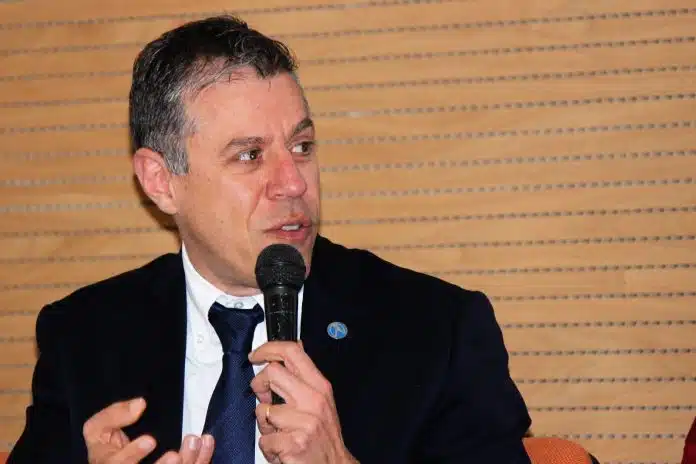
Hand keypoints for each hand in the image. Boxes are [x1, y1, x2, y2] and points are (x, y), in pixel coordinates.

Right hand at [83, 397, 214, 462]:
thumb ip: (114, 415)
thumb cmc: (108, 444)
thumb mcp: (99, 428)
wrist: (116, 459)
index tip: (150, 440)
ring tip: (193, 441)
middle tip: (176, 455)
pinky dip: (202, 458)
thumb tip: (140, 404)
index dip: (134, 454)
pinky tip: (206, 442)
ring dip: (188, 461)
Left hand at [249, 341, 357, 463]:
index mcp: (320, 386)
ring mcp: (304, 421)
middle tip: (262, 397)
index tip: (255, 355)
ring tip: (280, 432)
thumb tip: (288, 353)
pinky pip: (264, 439)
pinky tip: (282, 448)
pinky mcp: (294, 443)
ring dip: (265, 425)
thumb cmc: (324, 436)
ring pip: (263, 410)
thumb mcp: (320, 400)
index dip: (268, 349)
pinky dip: (269, 447)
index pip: (292, 353)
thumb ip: (303, 378)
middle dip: (258, 385)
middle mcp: (313, 400)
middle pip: (271, 373)